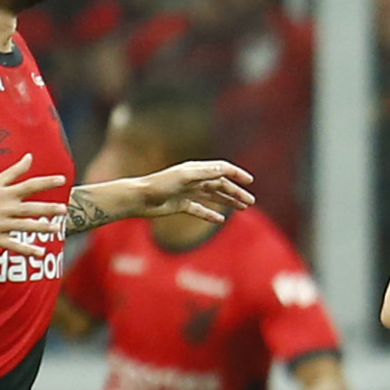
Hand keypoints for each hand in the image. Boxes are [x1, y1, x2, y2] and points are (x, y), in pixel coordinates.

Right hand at [0, 156, 70, 250]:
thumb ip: (14, 171)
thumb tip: (30, 156)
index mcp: (4, 193)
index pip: (29, 185)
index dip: (46, 182)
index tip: (63, 180)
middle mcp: (3, 208)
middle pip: (29, 207)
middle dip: (47, 209)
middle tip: (64, 209)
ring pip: (24, 226)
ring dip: (41, 228)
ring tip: (57, 228)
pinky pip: (13, 244)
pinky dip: (26, 249)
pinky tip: (40, 252)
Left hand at [122, 159, 256, 223]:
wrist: (139, 198)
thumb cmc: (159, 185)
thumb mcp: (184, 176)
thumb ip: (205, 173)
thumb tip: (224, 169)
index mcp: (195, 169)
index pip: (221, 169)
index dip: (236, 174)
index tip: (249, 181)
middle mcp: (193, 179)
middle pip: (220, 185)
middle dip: (236, 193)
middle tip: (250, 202)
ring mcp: (187, 193)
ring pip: (213, 197)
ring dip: (228, 202)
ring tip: (242, 209)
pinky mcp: (181, 205)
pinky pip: (200, 210)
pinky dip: (210, 214)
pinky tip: (220, 220)